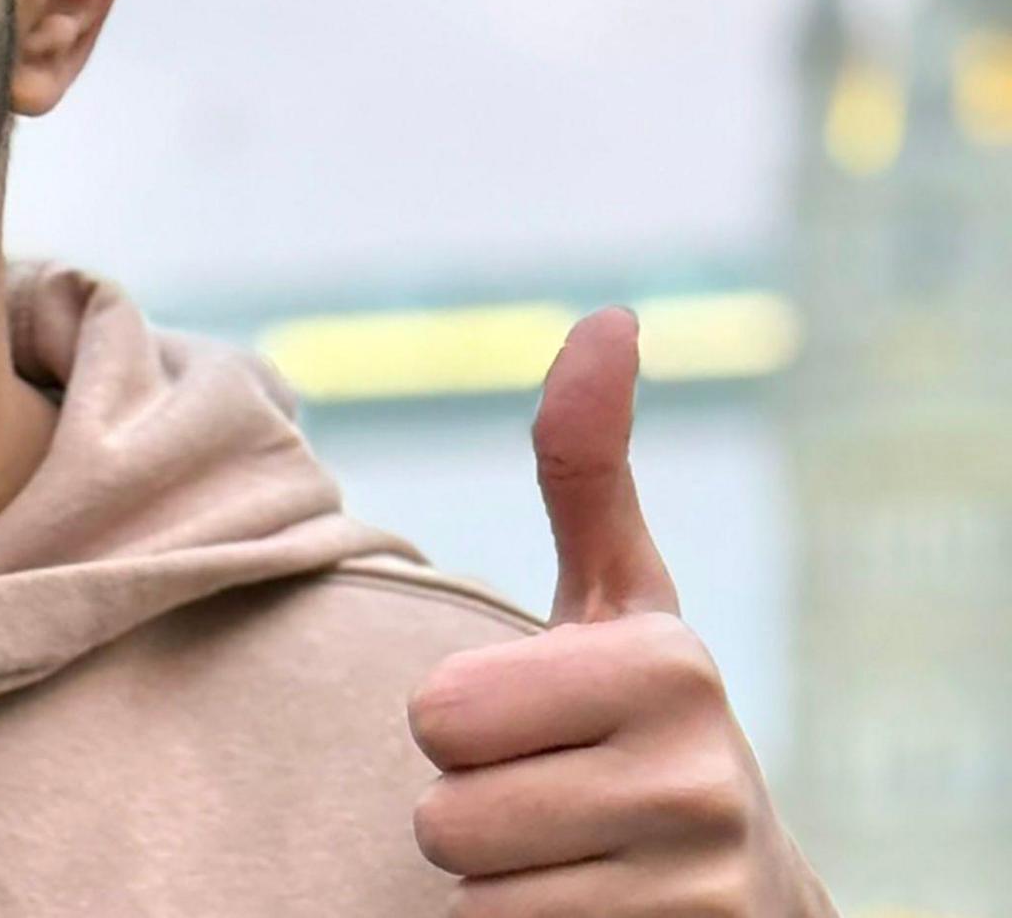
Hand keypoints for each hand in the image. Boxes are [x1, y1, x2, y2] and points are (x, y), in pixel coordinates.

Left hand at [405, 308, 834, 914]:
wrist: (737, 887)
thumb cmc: (638, 718)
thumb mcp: (617, 594)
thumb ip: (587, 464)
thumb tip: (606, 315)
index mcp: (668, 665)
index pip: (437, 712)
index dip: (459, 722)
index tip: (536, 719)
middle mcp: (697, 777)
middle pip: (442, 808)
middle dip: (469, 801)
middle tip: (548, 790)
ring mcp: (695, 885)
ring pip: (467, 887)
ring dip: (493, 875)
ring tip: (568, 849)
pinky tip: (586, 907)